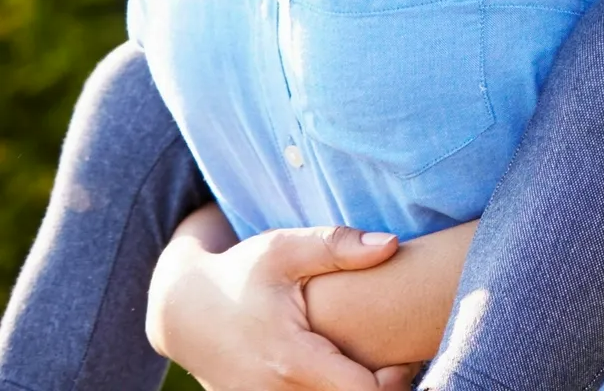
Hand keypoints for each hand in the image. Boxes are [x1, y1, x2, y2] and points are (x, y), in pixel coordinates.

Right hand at [148, 222, 414, 389]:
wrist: (182, 309)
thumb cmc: (241, 273)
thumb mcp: (286, 249)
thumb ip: (338, 246)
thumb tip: (390, 244)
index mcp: (291, 359)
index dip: (393, 378)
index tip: (403, 356)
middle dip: (378, 387)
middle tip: (394, 362)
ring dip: (349, 389)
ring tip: (369, 367)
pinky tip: (339, 372)